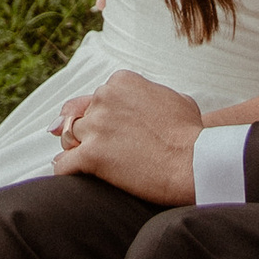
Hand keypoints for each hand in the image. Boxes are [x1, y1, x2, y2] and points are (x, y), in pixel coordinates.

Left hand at [49, 69, 200, 205]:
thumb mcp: (173, 99)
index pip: (95, 98)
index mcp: (121, 82)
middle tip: (104, 150)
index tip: (111, 132)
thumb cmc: (191, 133)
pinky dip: (65, 171)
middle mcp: (104, 98)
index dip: (101, 117)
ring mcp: (96, 126)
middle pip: (79, 116)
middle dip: (88, 133)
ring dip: (75, 150)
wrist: (195, 161)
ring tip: (89, 164)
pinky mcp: (91, 155)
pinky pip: (63, 165)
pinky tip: (74, 176)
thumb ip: (147, 94)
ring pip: (67, 137)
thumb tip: (138, 98)